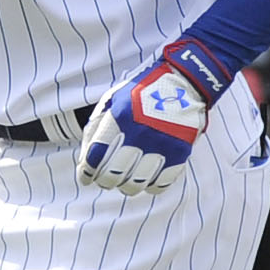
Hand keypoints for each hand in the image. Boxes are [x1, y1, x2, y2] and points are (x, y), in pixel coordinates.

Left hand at [79, 39, 229, 196]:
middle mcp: (138, 133)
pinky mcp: (179, 152)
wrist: (184, 83)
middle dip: (104, 182)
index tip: (85, 178)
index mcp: (118, 117)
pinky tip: (145, 180)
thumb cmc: (141, 93)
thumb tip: (85, 158)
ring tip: (124, 182)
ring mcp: (160, 144)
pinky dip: (150, 186)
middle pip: (113, 174)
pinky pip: (160, 183)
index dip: (86, 172)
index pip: (95, 155)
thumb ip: (97, 126)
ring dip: (126, 186)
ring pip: (136, 183)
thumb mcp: (113, 100)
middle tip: (104, 181)